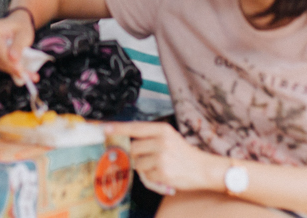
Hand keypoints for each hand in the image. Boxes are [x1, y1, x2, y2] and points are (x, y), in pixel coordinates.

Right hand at [0, 10, 36, 80]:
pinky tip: (17, 69)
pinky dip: (7, 67)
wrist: (17, 23)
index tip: (20, 71)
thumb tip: (13, 59)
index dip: (9, 63)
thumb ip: (18, 46)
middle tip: (26, 75)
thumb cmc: (21, 26)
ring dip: (10, 69)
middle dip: (11, 68)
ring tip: (25, 74)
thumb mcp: (24, 34)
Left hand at [104, 121, 223, 194]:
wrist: (203, 169)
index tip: (103, 128)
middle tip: (150, 158)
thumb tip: (129, 142)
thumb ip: (150, 138)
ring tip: (160, 167)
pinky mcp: (162, 171)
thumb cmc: (184, 154)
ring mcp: (161, 156)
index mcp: (162, 129)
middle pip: (133, 148)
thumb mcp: (169, 138)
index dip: (118, 128)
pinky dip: (152, 178)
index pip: (135, 127)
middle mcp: (161, 140)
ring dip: (144, 168)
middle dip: (137, 155)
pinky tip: (164, 175)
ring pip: (137, 163)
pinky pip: (145, 176)